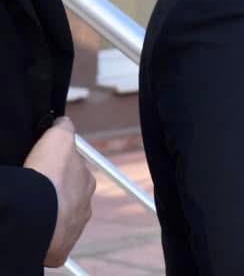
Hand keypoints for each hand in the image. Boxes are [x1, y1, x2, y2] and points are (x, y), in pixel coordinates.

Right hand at [25, 117, 95, 266]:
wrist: (39, 214)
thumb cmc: (48, 176)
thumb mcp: (57, 140)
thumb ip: (63, 128)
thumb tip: (64, 120)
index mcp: (86, 180)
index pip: (72, 173)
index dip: (56, 172)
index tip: (42, 173)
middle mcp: (85, 202)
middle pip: (69, 195)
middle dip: (55, 193)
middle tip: (34, 191)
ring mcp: (75, 225)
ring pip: (62, 218)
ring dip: (51, 214)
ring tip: (32, 210)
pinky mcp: (62, 247)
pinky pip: (55, 242)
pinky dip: (46, 238)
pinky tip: (34, 229)